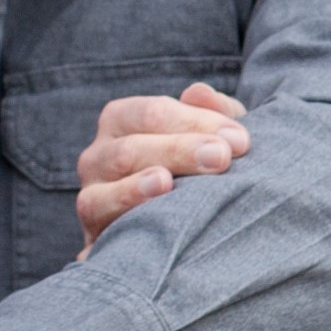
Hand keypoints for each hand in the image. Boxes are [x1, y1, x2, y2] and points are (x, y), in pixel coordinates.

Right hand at [74, 84, 249, 252]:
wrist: (176, 224)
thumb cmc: (197, 165)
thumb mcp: (210, 134)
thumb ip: (212, 111)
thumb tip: (200, 93)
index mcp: (122, 120)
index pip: (154, 113)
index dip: (196, 122)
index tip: (239, 139)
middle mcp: (98, 156)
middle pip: (130, 150)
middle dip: (178, 151)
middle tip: (222, 158)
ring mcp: (91, 197)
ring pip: (105, 191)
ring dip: (138, 188)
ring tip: (167, 182)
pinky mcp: (94, 237)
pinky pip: (101, 230)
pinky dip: (119, 228)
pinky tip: (145, 224)